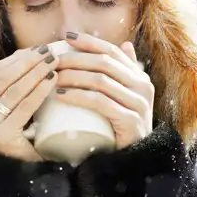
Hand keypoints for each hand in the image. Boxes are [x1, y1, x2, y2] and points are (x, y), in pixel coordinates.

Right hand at [0, 45, 58, 160]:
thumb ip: (9, 82)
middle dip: (28, 63)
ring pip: (13, 91)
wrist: (20, 165)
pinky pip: (23, 107)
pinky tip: (51, 81)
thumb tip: (33, 51)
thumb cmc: (15, 131)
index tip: (38, 49)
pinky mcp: (1, 137)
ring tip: (53, 64)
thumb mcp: (4, 106)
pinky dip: (39, 91)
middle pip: (2, 79)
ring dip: (35, 73)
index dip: (17, 58)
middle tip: (50, 54)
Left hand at [54, 32, 153, 149]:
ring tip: (53, 77)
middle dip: (75, 59)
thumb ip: (126, 72)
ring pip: (101, 81)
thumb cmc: (123, 127)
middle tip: (53, 61)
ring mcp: (139, 104)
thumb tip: (124, 44)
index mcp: (140, 77)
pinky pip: (100, 103)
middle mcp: (143, 87)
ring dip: (73, 76)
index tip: (67, 37)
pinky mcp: (130, 121)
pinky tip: (61, 95)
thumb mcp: (126, 96)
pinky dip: (78, 97)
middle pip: (104, 63)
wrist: (134, 159)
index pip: (112, 52)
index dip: (89, 42)